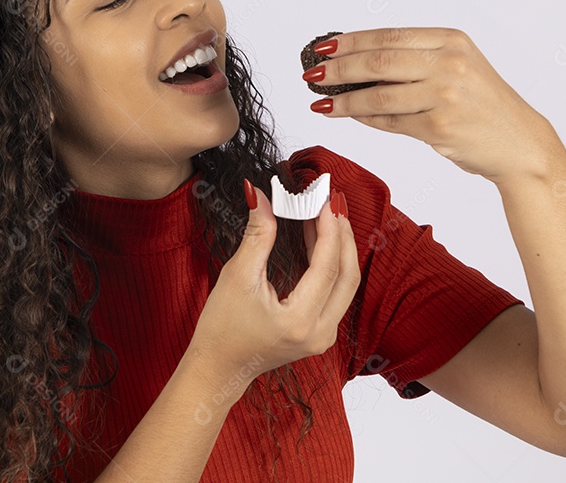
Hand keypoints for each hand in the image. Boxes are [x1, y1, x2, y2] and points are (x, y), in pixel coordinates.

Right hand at [188, 183, 359, 390]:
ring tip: (327, 216)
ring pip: (346, 285)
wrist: (218, 367)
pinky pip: (336, 293)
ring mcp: (323, 336)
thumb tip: (261, 197)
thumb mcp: (237, 277)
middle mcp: (320, 333)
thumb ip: (257, 236)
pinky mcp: (320, 333)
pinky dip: (332, 264)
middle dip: (342, 235)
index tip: (323, 201)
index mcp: (299, 322)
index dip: (327, 230)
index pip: (326, 268)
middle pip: (347, 276)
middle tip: (331, 202)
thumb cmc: (221, 329)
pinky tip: (320, 240)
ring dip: (340, 248)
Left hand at [303, 27, 555, 183]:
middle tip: (313, 75)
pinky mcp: (439, 126)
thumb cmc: (483, 106)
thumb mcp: (457, 67)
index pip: (387, 37)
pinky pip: (389, 121)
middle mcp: (449, 62)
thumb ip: (415, 61)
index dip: (350, 42)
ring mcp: (445, 94)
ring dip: (344, 100)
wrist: (519, 143)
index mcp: (450, 40)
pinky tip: (351, 115)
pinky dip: (366, 118)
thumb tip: (356, 63)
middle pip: (378, 61)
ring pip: (378, 94)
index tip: (323, 47)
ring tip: (323, 103)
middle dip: (339, 69)